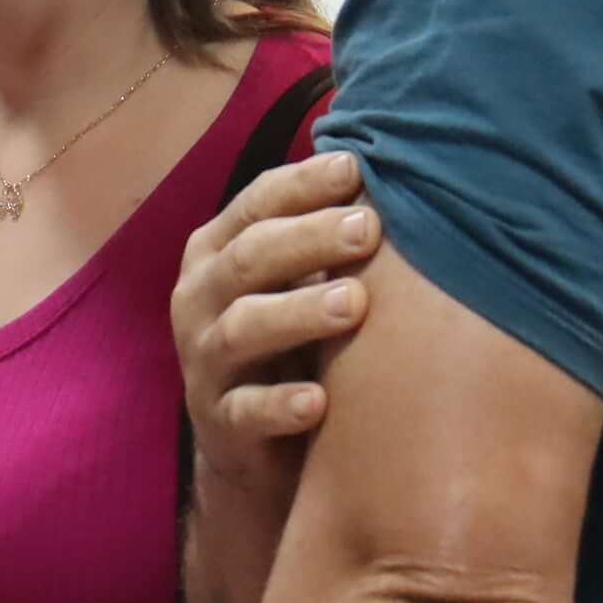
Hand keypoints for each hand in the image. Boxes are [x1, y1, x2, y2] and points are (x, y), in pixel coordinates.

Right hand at [173, 149, 377, 498]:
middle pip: (249, 258)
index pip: (255, 204)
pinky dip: (280, 405)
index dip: (303, 184)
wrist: (250, 442)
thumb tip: (401, 160)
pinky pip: (245, 412)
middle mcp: (201, 298)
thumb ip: (323, 232)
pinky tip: (319, 401)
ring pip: (244, 328)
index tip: (356, 168)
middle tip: (368, 228)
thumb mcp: (294, 278)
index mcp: (218, 251)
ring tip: (354, 303)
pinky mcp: (219, 423)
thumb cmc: (288, 337)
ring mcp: (205, 361)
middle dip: (308, 239)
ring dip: (298, 313)